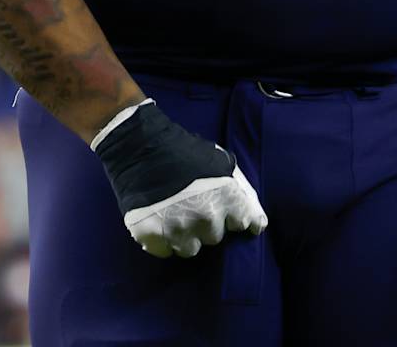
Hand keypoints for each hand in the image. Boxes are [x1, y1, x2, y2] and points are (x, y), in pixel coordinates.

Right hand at [91, 100, 266, 258]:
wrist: (138, 145)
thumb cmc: (184, 151)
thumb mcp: (221, 161)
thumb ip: (242, 192)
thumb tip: (258, 223)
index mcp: (227, 196)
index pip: (246, 223)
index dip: (235, 217)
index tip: (227, 213)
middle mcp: (206, 216)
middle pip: (215, 237)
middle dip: (206, 224)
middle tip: (191, 204)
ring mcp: (178, 229)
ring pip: (190, 249)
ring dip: (184, 236)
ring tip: (173, 213)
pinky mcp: (152, 237)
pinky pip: (165, 251)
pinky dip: (161, 240)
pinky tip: (158, 220)